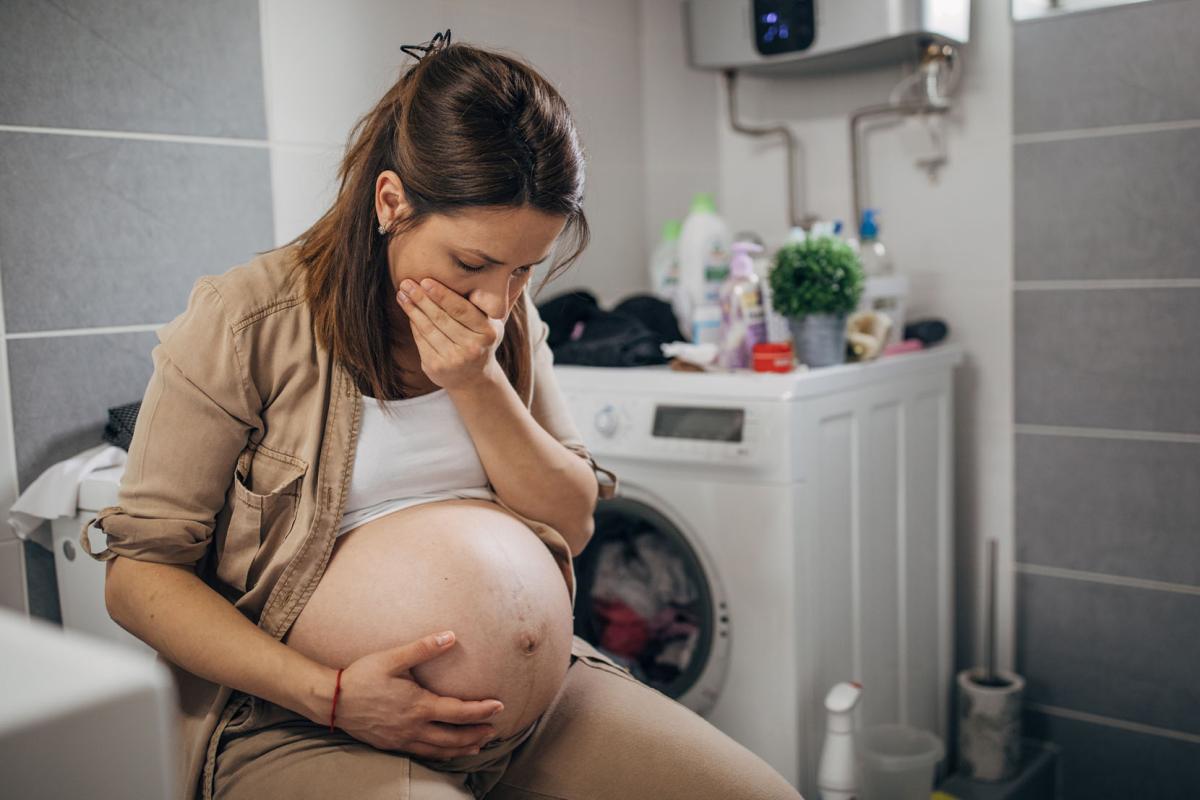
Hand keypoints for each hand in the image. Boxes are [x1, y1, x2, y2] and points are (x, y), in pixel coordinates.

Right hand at [334, 630, 503, 758]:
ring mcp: (403, 739)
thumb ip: (423, 648)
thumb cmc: (362, 676)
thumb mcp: (392, 658)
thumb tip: (451, 636)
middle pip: (454, 737)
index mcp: (418, 706)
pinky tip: (445, 750)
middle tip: (494, 730)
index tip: (499, 706)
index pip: (459, 712)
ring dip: (462, 748)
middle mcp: (414, 727)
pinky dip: (441, 754)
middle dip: (477, 734)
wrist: (331, 701)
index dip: (481, 710)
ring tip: (477, 745)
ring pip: (440, 750)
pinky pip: (423, 754)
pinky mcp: (392, 745)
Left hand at [396, 278, 505, 391]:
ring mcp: (454, 360)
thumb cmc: (480, 341)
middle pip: (441, 318)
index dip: (442, 295)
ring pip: (428, 329)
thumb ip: (485, 304)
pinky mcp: (437, 367)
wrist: (474, 379)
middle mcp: (472, 348)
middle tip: (406, 283)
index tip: (425, 280)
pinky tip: (408, 311)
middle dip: (421, 298)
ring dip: (412, 309)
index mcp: (487, 333)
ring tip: (402, 294)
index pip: (461, 310)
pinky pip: (421, 340)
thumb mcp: (492, 324)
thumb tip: (478, 283)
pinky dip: (413, 324)